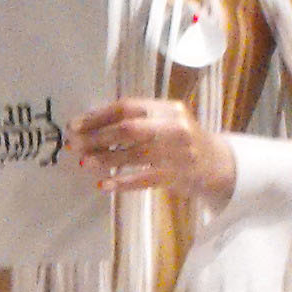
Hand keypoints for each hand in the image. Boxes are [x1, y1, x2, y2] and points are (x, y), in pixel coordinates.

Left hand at [71, 97, 236, 200]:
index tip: (75, 125)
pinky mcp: (178, 175)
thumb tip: (91, 123)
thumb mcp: (166, 121)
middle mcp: (175, 127)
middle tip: (75, 145)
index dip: (98, 116)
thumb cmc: (181, 140)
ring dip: (105, 159)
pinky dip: (122, 181)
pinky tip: (103, 183)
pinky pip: (145, 179)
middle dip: (97, 137)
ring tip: (84, 163)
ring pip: (135, 154)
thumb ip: (137, 119)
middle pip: (129, 129)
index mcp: (167, 108)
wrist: (216, 164)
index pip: (128, 107)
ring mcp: (178, 152)